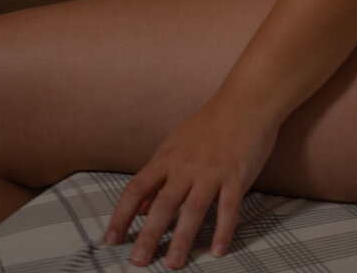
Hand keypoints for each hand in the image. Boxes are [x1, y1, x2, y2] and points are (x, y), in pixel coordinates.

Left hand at [104, 95, 280, 266]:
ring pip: (194, 208)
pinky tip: (218, 251)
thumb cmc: (211, 122)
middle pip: (163, 203)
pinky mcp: (237, 175)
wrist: (247, 100)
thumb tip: (141, 207)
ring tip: (173, 264)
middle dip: (149, 235)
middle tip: (137, 262)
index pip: (136, 188)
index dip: (121, 215)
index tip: (110, 240)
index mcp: (168, 157)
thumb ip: (159, 175)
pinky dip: (223, 230)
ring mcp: (212, 171)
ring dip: (182, 238)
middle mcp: (186, 165)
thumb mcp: (177, 143)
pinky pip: (229, 207)